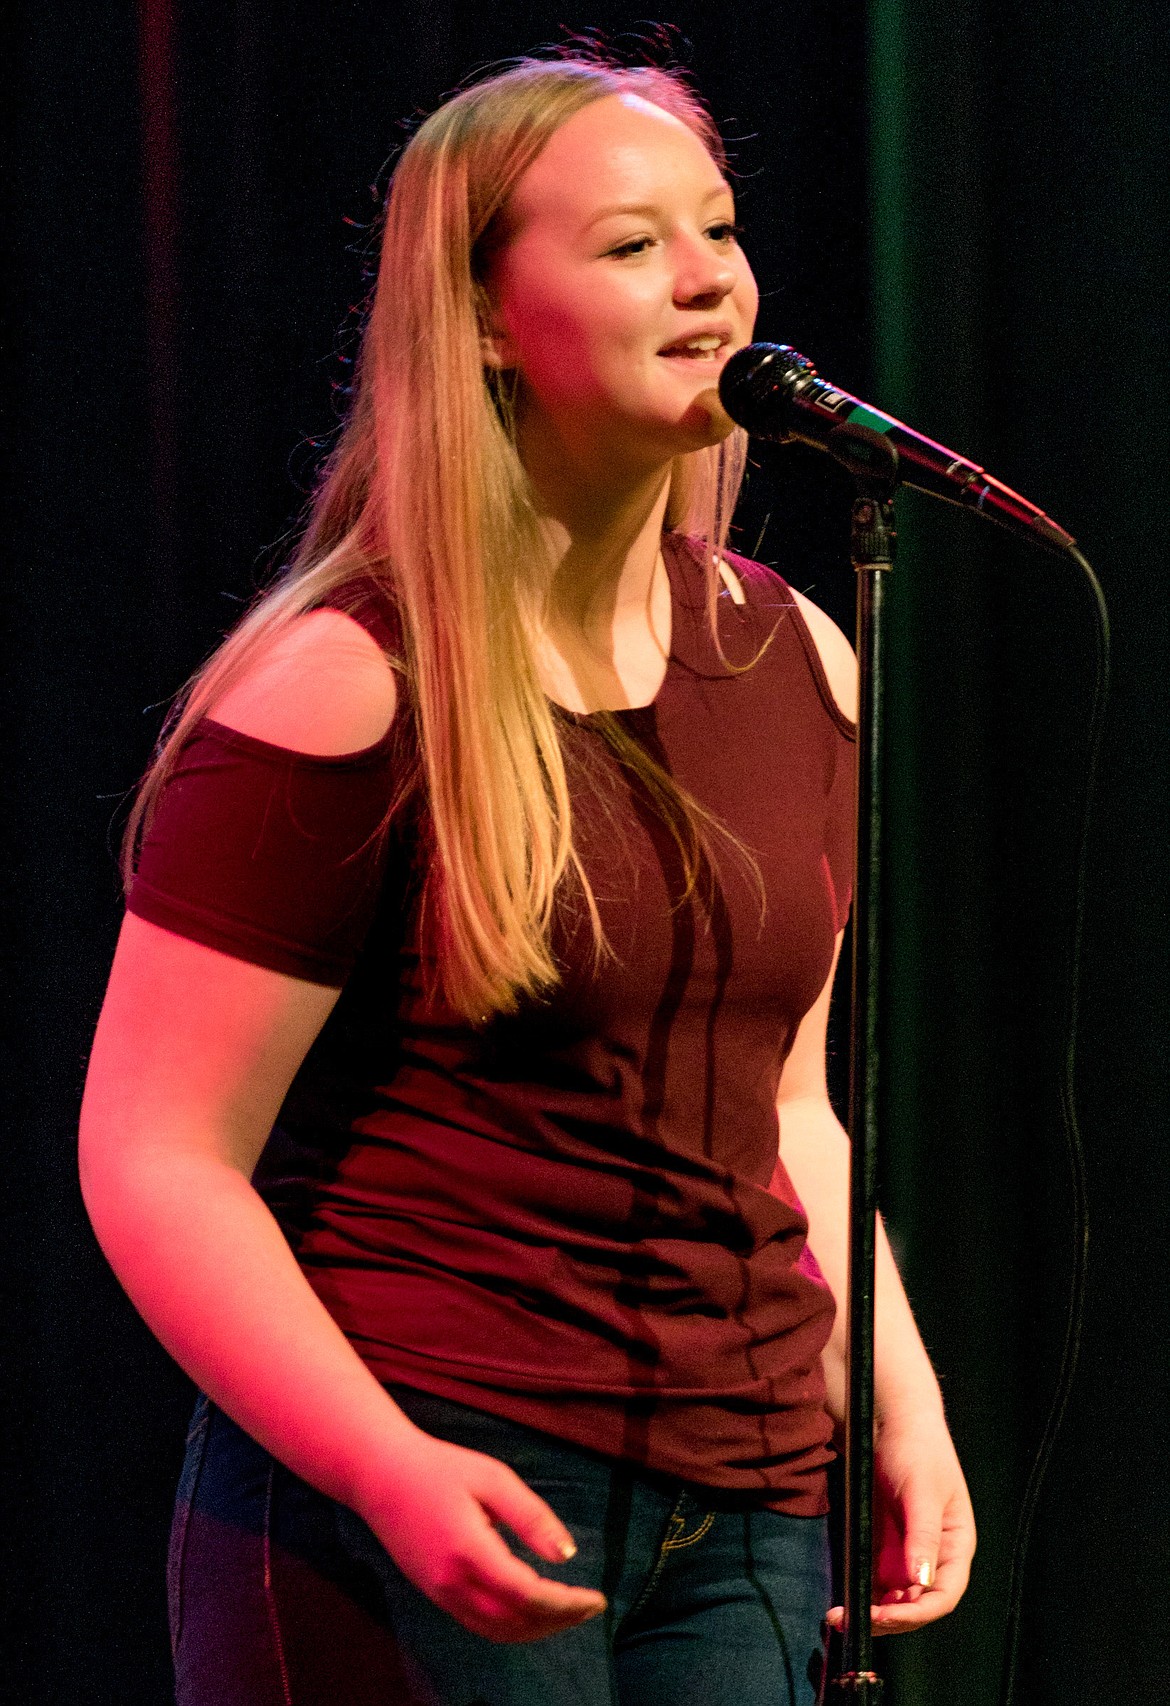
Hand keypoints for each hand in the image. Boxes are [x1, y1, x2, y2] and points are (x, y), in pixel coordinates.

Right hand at [354, 1427, 607, 1643]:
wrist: (380, 1475)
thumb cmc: (440, 1468)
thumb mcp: (492, 1478)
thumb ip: (531, 1516)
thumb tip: (567, 1554)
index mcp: (469, 1551)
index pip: (527, 1596)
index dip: (566, 1604)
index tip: (597, 1598)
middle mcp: (452, 1583)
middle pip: (515, 1622)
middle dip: (558, 1621)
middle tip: (590, 1607)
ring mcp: (440, 1594)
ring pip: (497, 1631)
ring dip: (537, 1629)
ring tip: (569, 1612)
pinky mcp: (435, 1594)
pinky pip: (480, 1625)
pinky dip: (513, 1626)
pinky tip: (533, 1609)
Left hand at [826, 1408, 975, 1635]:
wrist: (891, 1421)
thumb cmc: (916, 1450)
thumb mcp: (921, 1491)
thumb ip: (923, 1536)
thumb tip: (922, 1584)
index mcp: (955, 1545)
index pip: (944, 1595)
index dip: (917, 1612)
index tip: (886, 1616)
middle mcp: (934, 1556)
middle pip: (916, 1604)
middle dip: (888, 1619)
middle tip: (853, 1621)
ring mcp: (908, 1554)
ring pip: (894, 1599)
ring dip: (871, 1612)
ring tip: (839, 1617)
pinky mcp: (885, 1548)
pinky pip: (875, 1582)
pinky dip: (861, 1595)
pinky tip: (842, 1600)